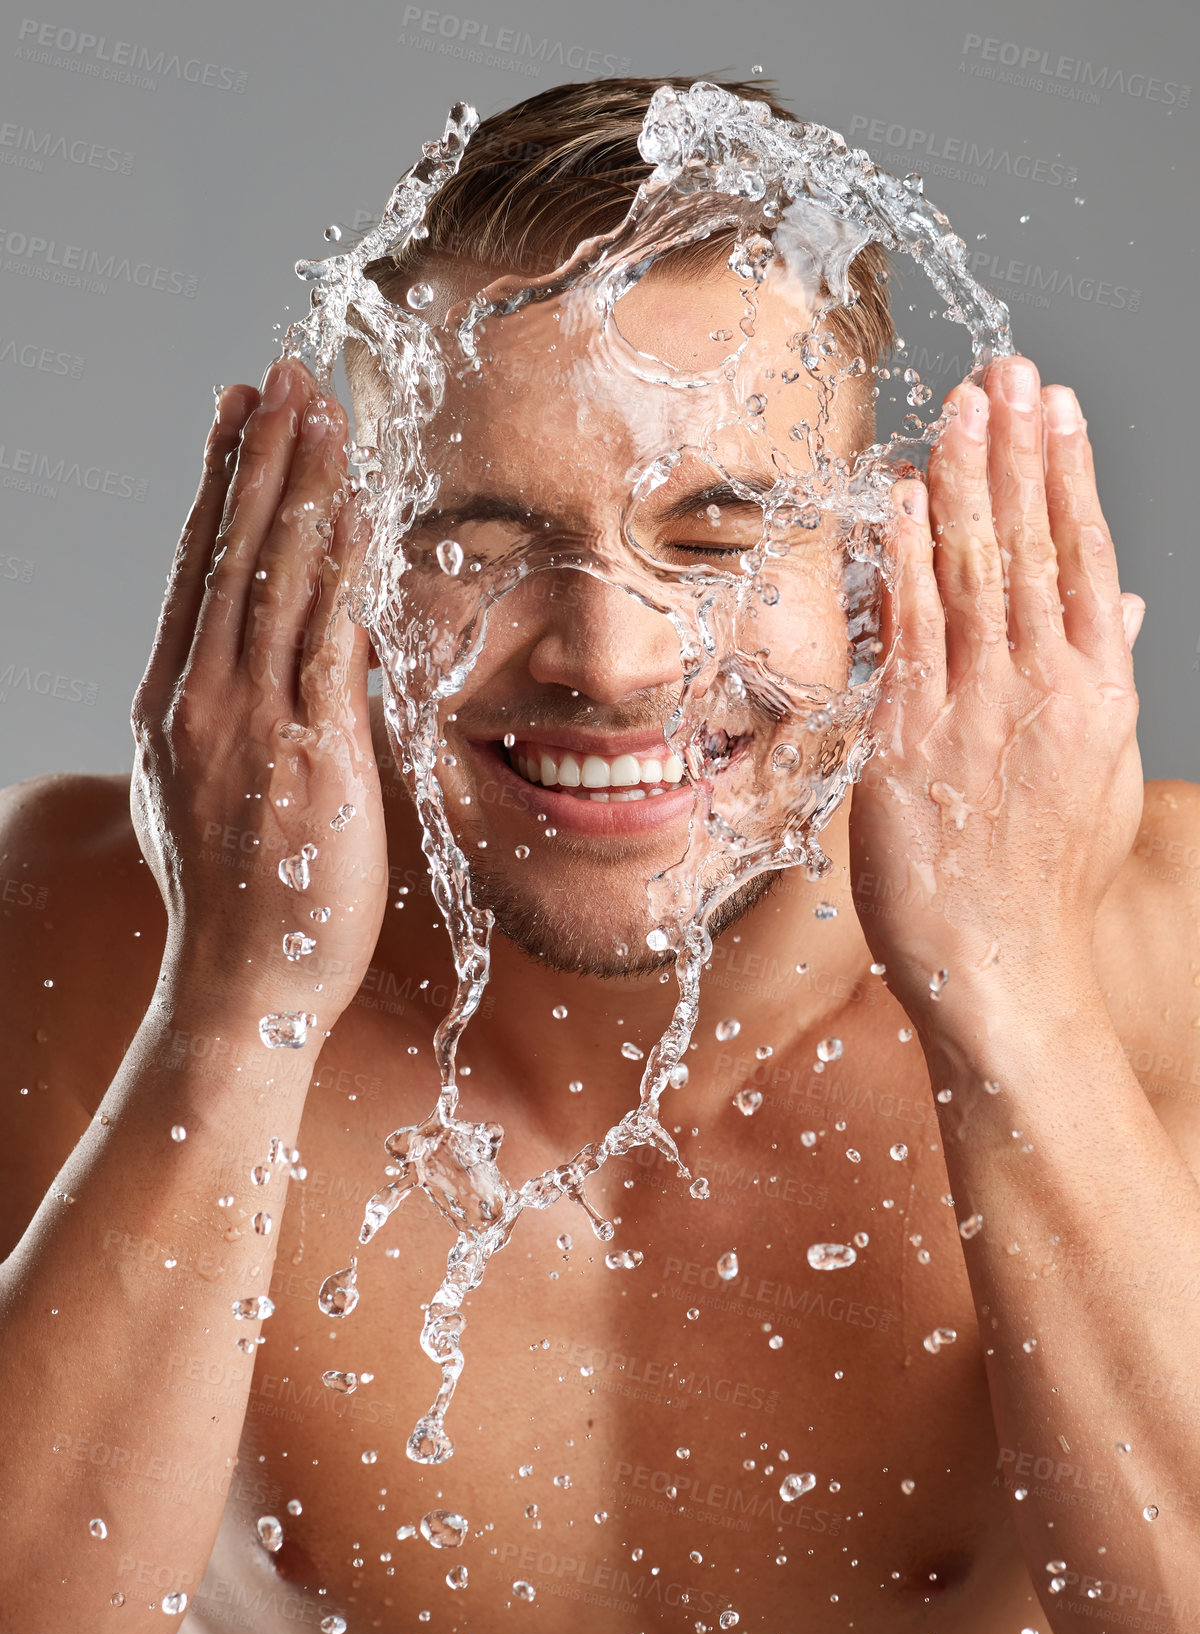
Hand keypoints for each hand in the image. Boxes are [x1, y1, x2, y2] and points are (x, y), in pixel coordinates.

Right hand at [130, 358, 388, 1033]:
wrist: (241, 984)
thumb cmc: (236, 897)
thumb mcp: (204, 792)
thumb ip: (232, 720)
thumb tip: (266, 663)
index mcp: (171, 704)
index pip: (198, 568)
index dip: (220, 483)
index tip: (236, 412)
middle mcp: (200, 700)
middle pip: (233, 552)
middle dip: (262, 456)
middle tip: (285, 375)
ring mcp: (250, 724)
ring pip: (277, 581)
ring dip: (304, 488)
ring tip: (322, 411)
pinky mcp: (310, 755)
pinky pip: (328, 644)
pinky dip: (341, 572)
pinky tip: (357, 515)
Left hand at [848, 355, 1143, 1020]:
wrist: (1001, 965)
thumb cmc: (1049, 879)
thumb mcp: (1103, 775)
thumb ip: (1107, 683)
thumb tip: (1128, 608)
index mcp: (1102, 695)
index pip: (1086, 560)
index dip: (1069, 477)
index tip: (1056, 409)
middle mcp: (1044, 691)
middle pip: (1031, 547)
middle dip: (1017, 451)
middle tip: (1007, 370)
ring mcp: (977, 712)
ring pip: (975, 572)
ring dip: (967, 480)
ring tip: (963, 403)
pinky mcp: (911, 740)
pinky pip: (909, 631)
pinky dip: (908, 558)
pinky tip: (907, 497)